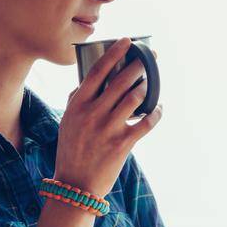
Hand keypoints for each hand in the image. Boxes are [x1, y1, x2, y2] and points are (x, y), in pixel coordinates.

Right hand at [55, 36, 164, 197]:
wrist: (75, 184)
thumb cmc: (71, 151)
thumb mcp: (67, 121)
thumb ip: (76, 100)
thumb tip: (86, 82)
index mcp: (78, 105)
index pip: (98, 71)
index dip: (115, 53)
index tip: (128, 41)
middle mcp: (93, 113)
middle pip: (121, 80)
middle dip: (139, 64)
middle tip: (152, 57)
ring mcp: (108, 128)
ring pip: (135, 98)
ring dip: (147, 87)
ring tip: (152, 82)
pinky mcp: (122, 144)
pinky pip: (146, 122)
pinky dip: (156, 112)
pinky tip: (159, 108)